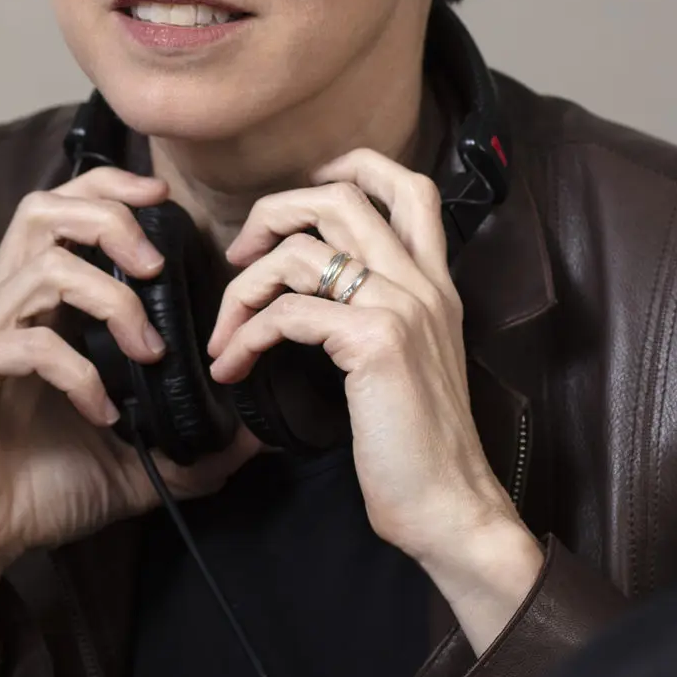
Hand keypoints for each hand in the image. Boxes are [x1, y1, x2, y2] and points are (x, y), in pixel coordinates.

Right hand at [0, 167, 258, 676]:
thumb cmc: (42, 490)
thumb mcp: (137, 462)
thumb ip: (192, 443)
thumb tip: (260, 436)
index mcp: (33, 306)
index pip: (61, 209)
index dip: (108, 189)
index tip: (162, 203)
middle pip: (41, 210)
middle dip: (109, 220)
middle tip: (157, 266)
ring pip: (40, 267)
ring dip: (109, 298)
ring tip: (146, 350)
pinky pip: (27, 344)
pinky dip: (78, 370)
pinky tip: (104, 413)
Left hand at [208, 150, 541, 651]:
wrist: (450, 507)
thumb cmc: (418, 449)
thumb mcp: (404, 366)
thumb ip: (373, 320)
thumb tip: (307, 302)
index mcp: (436, 284)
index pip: (408, 186)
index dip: (348, 169)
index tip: (295, 206)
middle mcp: (424, 283)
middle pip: (342, 197)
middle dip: (273, 213)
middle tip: (239, 259)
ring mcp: (403, 307)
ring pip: (303, 249)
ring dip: (244, 287)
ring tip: (225, 332)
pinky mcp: (376, 342)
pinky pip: (289, 311)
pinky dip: (247, 334)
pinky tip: (233, 366)